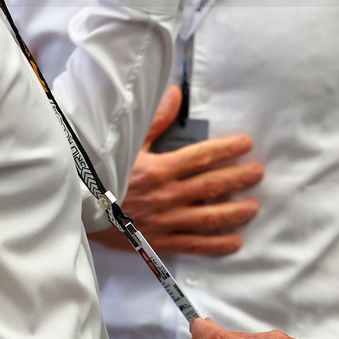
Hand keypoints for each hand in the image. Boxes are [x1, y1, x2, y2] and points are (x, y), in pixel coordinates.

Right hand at [90, 85, 263, 254]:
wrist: (80, 210)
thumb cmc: (102, 175)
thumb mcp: (127, 145)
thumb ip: (155, 121)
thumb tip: (175, 94)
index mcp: (159, 169)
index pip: (202, 156)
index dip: (227, 149)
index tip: (247, 144)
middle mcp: (166, 195)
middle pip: (212, 185)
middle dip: (239, 178)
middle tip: (259, 173)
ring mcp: (165, 221)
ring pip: (209, 216)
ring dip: (235, 211)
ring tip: (253, 206)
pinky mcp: (160, 242)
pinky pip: (194, 244)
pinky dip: (217, 244)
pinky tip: (235, 241)